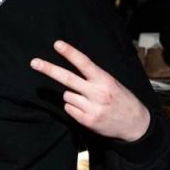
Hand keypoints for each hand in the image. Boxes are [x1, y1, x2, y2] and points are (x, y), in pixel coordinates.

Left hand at [31, 40, 149, 141]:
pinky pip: (69, 109)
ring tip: (87, 101)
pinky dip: (73, 108)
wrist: (135, 124)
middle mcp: (97, 93)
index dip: (70, 53)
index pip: (84, 63)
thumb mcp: (112, 83)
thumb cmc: (121, 100)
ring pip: (66, 95)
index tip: (57, 44)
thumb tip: (68, 74)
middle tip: (34, 63)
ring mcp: (92, 108)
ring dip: (71, 96)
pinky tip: (86, 110)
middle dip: (49, 70)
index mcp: (105, 80)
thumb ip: (93, 78)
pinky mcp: (87, 121)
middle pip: (67, 79)